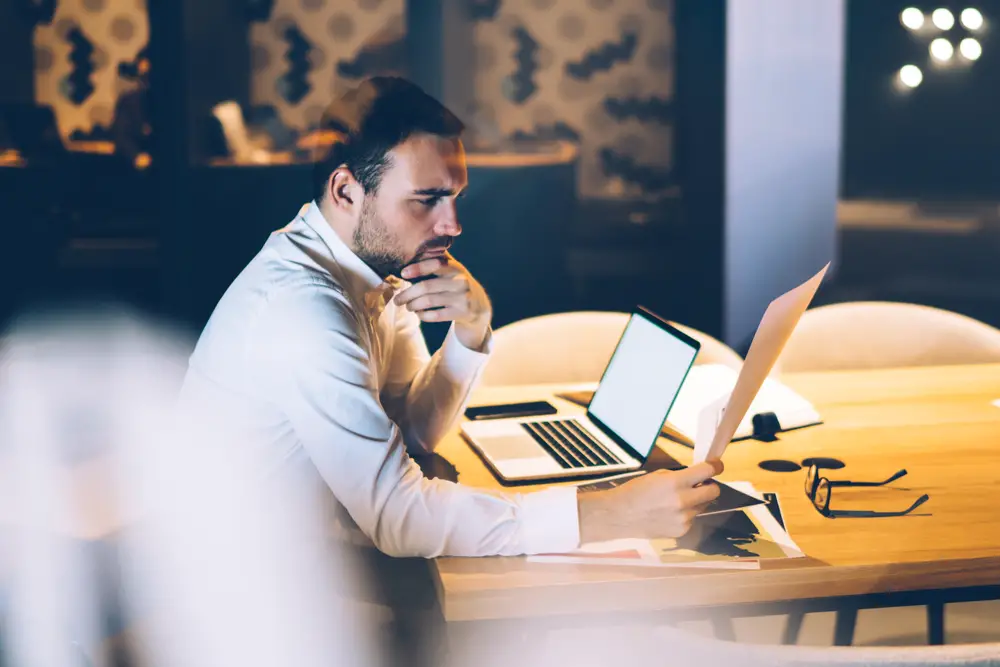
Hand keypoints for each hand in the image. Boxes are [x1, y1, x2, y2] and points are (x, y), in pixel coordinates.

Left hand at [396, 253, 491, 348]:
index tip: (403, 273)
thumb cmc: (457, 284)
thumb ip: (436, 260)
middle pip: (426, 287)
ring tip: (407, 306)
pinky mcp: (463, 312)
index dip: (417, 268)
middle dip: (407, 294)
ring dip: (412, 305)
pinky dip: (423, 315)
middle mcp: (460, 281)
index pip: (435, 264)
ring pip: (428, 301)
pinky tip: (419, 314)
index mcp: (455, 267)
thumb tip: (408, 253)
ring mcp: (463, 298)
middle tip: (397, 299)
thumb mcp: (452, 270)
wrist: (480, 305)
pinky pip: (436, 315)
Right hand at [578, 462, 723, 543]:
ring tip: (676, 501)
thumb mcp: (658, 476)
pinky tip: (669, 514)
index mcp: (675, 483)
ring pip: (703, 506)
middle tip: (700, 484)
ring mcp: (684, 518)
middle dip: (710, 485)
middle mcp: (683, 501)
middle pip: (714, 492)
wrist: (620, 516)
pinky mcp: (682, 531)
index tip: (717, 465)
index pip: (707, 472)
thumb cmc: (636, 491)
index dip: (715, 467)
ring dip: (696, 501)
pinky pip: (692, 518)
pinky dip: (686, 514)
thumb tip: (698, 478)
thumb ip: (680, 477)